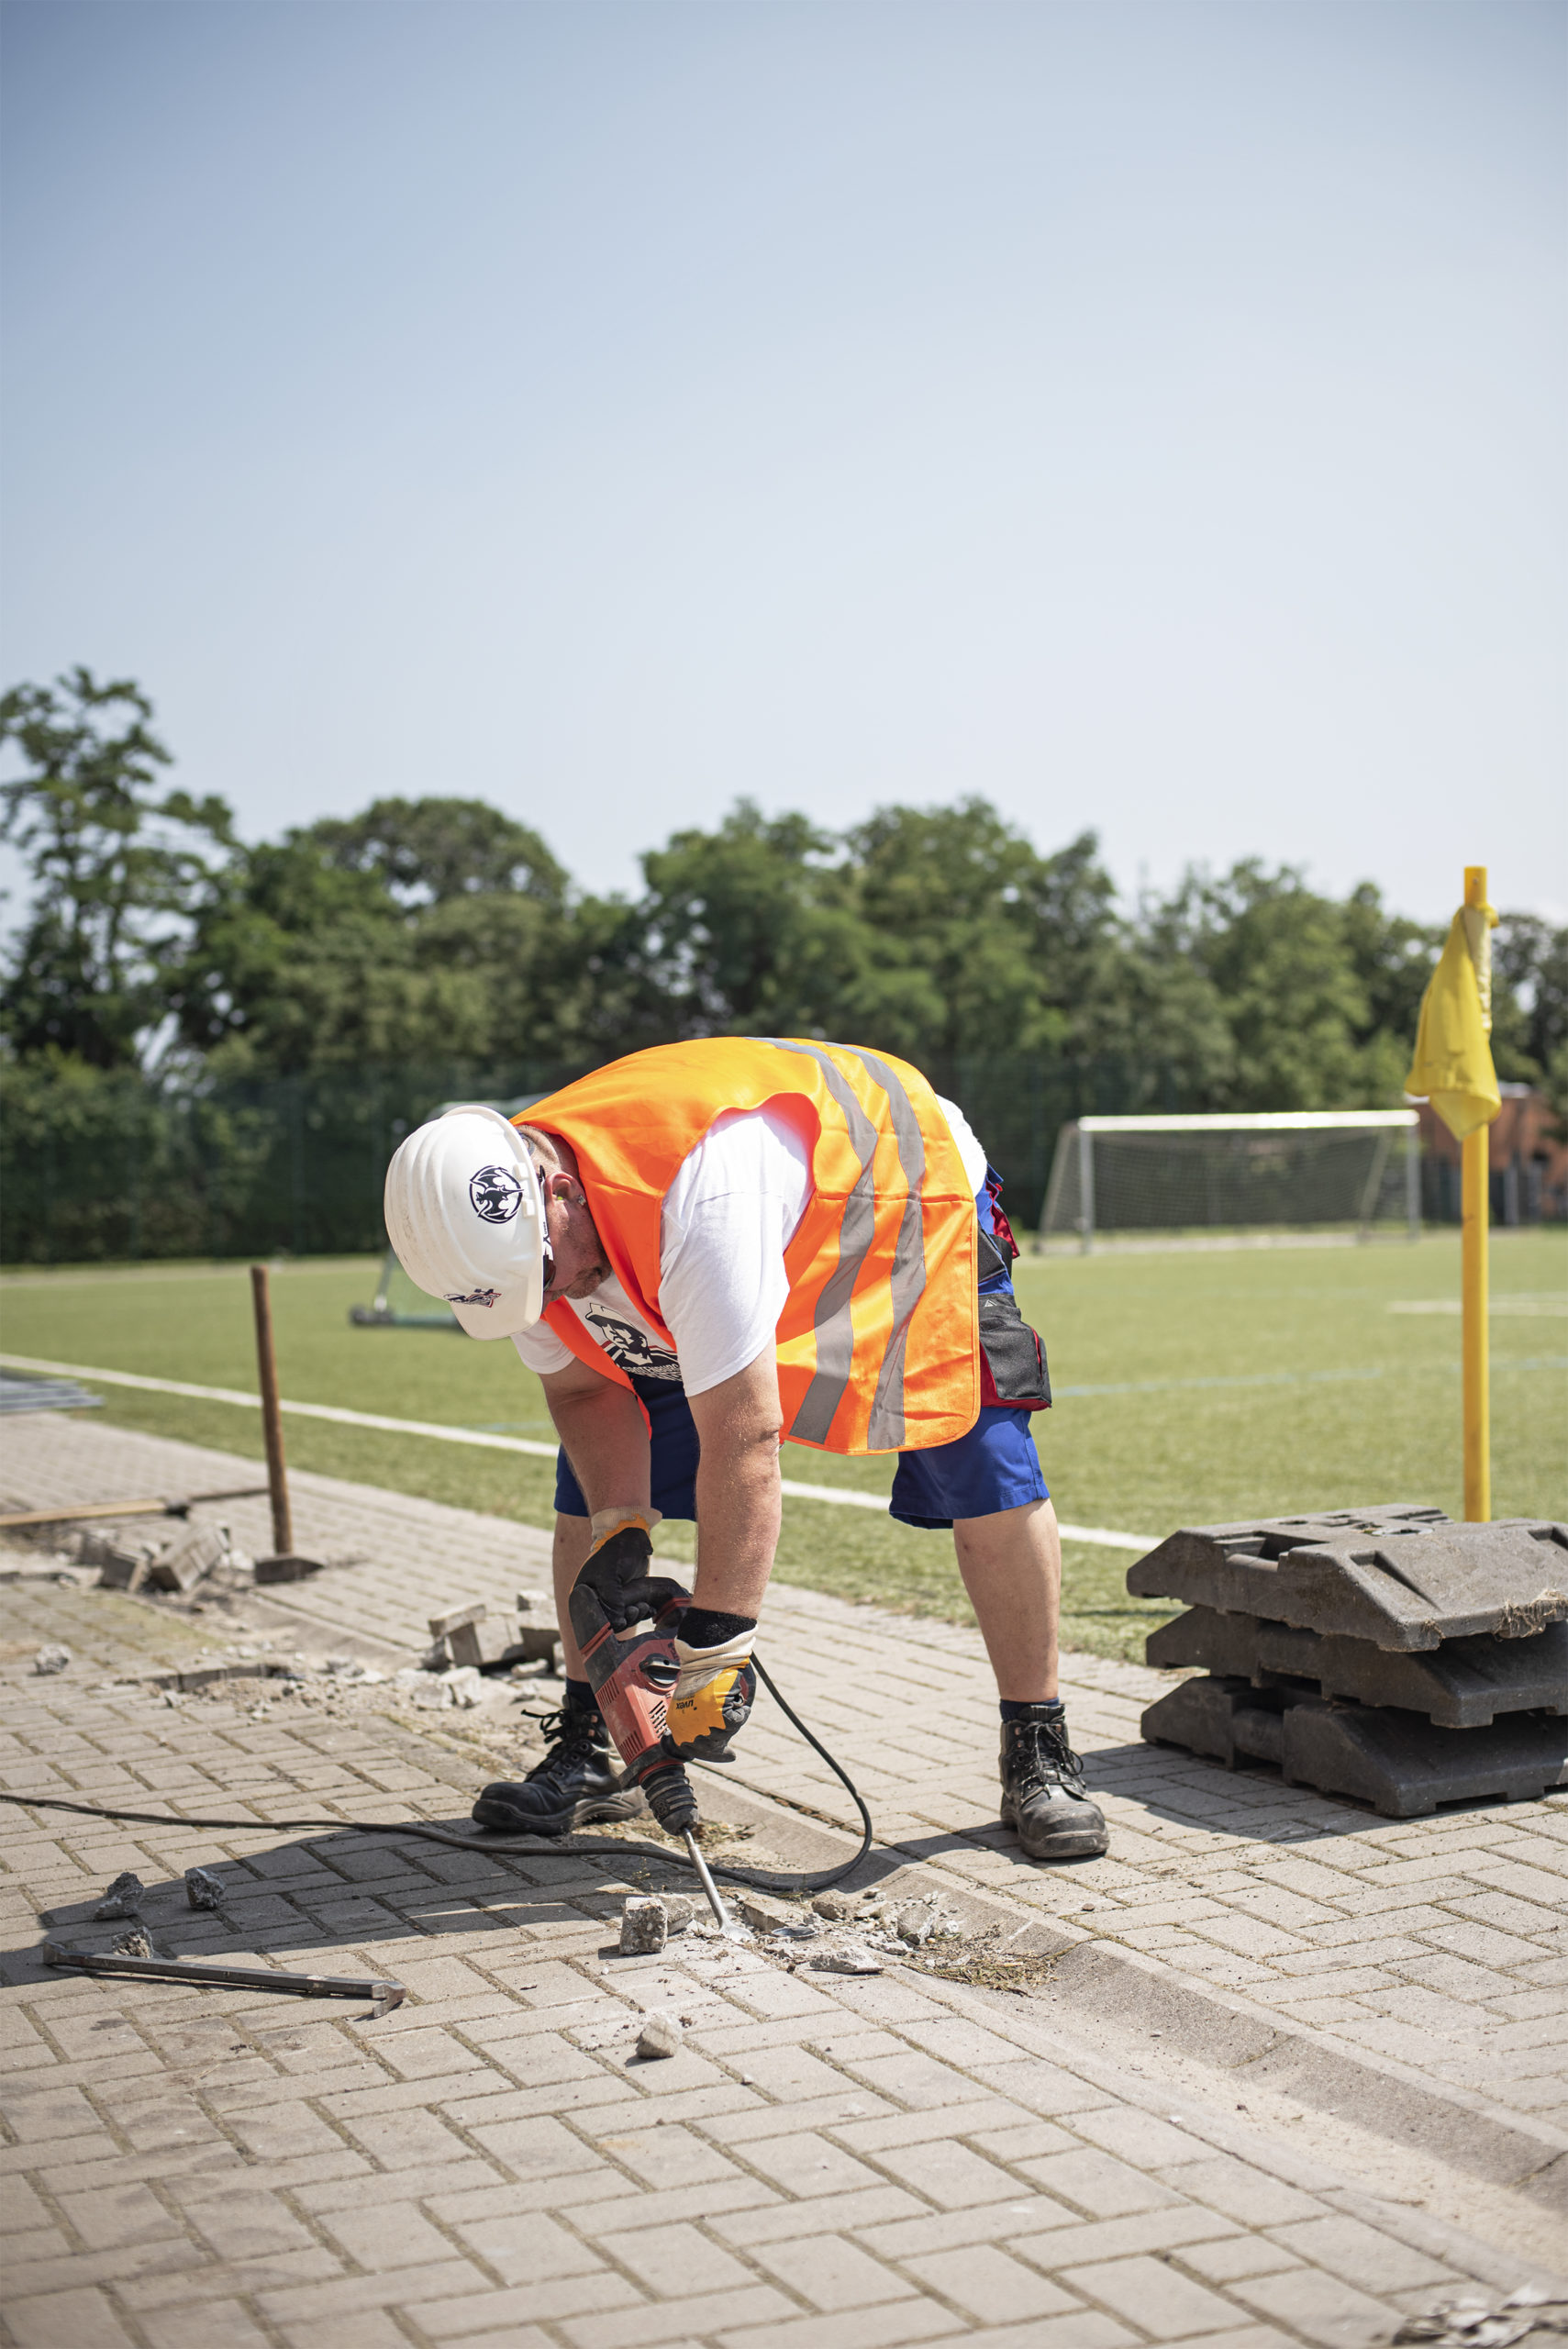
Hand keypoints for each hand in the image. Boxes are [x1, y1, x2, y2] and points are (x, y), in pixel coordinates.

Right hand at [572, 1520, 688, 1634]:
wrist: (631, 1538)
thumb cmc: (616, 1552)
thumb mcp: (609, 1574)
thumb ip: (610, 1598)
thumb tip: (617, 1622)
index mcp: (583, 1595)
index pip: (592, 1619)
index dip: (608, 1623)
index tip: (622, 1619)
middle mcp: (595, 1599)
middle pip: (608, 1622)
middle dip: (624, 1620)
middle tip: (635, 1610)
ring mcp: (611, 1599)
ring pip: (622, 1619)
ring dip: (634, 1617)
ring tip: (643, 1607)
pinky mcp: (625, 1598)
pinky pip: (631, 1611)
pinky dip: (640, 1613)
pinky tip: (649, 1609)